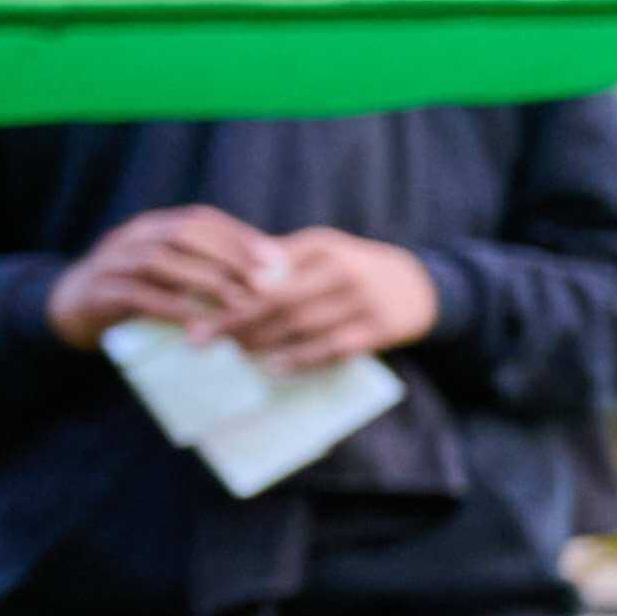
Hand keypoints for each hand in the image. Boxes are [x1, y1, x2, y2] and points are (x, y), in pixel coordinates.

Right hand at [50, 205, 275, 345]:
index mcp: (154, 226)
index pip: (201, 219)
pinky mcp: (99, 292)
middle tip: (266, 284)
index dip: (240, 236)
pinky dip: (171, 308)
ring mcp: (112, 261)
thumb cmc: (137, 291)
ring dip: (206, 282)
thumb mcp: (171, 273)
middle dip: (229, 256)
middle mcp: (132, 236)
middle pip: (184, 234)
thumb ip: (206, 267)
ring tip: (240, 305)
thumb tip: (271, 275)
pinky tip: (199, 325)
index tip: (277, 260)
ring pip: (161, 261)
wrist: (72, 308)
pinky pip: (137, 295)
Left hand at [223, 228, 442, 374]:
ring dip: (264, 343)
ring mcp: (365, 305)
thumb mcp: (324, 248)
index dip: (232, 292)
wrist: (419, 287)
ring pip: (303, 328)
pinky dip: (300, 360)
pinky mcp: (379, 332)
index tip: (197, 308)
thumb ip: (282, 255)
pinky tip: (274, 367)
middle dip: (238, 322)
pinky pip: (332, 350)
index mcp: (326, 249)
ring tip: (235, 351)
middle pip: (281, 302)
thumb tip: (228, 266)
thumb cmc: (355, 266)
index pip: (268, 272)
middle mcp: (346, 274)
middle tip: (205, 339)